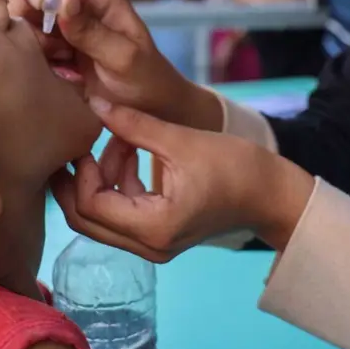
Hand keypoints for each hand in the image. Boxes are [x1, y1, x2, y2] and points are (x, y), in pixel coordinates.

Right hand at [4, 0, 222, 130]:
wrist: (146, 109)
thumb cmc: (145, 78)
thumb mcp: (124, 57)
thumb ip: (92, 30)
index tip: (40, 1)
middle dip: (23, 2)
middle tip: (46, 34)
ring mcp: (56, 21)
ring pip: (17, 9)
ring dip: (26, 32)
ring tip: (59, 56)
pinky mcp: (47, 45)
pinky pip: (21, 39)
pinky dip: (28, 52)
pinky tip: (56, 68)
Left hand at [51, 99, 315, 261]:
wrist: (271, 193)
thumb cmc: (234, 165)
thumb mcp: (181, 140)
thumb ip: (134, 125)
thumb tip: (94, 102)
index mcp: (152, 227)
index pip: (91, 206)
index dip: (80, 171)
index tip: (87, 138)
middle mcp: (147, 246)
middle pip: (86, 220)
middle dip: (78, 180)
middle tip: (78, 143)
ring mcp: (152, 244)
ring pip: (101, 217)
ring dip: (102, 177)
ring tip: (121, 139)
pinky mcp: (158, 234)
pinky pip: (121, 213)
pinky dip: (117, 183)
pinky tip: (131, 152)